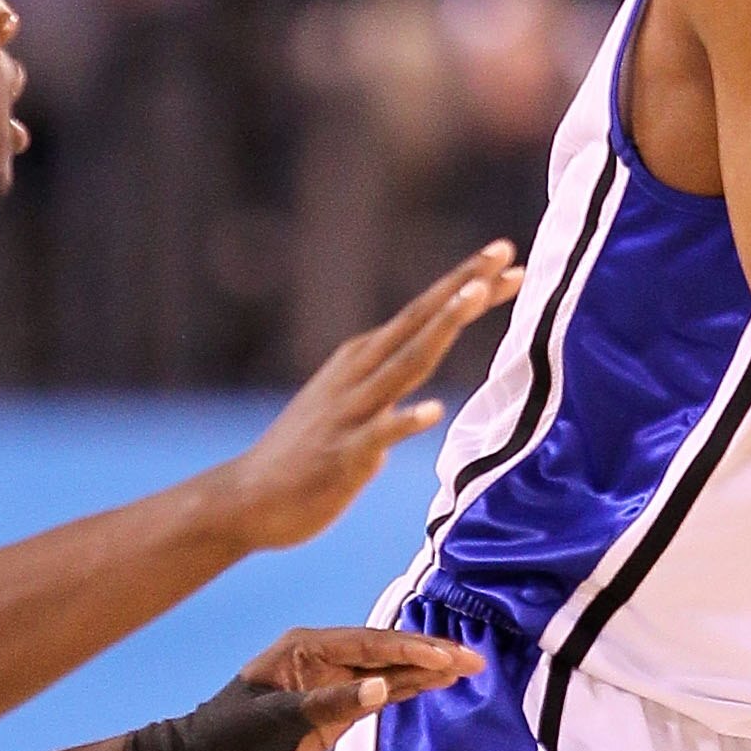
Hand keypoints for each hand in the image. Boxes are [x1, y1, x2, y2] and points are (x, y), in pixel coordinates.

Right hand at [220, 247, 520, 550]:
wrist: (245, 499)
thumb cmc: (302, 457)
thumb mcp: (347, 410)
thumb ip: (382, 397)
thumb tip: (418, 404)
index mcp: (361, 360)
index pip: (422, 315)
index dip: (464, 286)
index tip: (506, 257)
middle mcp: (357, 376)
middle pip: (419, 323)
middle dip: (462, 286)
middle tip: (501, 251)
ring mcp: (350, 413)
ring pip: (405, 363)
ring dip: (441, 328)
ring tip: (476, 296)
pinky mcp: (343, 455)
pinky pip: (380, 435)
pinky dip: (406, 420)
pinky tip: (435, 410)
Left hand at [250, 625, 483, 750]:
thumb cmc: (227, 744)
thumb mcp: (275, 725)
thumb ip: (331, 704)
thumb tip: (383, 686)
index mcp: (305, 650)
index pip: (370, 644)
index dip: (411, 650)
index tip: (449, 659)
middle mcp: (321, 660)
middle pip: (385, 652)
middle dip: (430, 655)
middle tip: (475, 659)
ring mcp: (329, 685)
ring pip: (387, 671)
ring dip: (426, 671)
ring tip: (469, 668)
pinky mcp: (332, 712)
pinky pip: (377, 695)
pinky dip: (407, 690)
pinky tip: (436, 685)